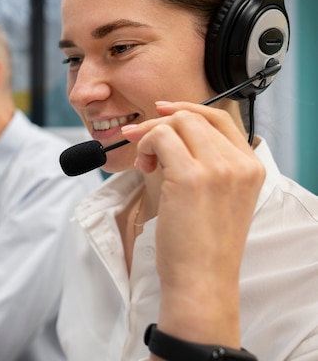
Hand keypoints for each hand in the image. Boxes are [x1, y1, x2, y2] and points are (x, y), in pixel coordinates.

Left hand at [122, 101, 264, 345]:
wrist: (202, 280)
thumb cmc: (203, 245)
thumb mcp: (220, 198)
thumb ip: (208, 164)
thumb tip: (170, 133)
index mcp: (251, 167)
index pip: (220, 118)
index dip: (187, 110)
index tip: (162, 113)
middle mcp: (239, 163)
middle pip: (194, 117)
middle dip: (160, 123)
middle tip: (140, 139)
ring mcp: (217, 168)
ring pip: (176, 123)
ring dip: (151, 136)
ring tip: (146, 163)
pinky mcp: (190, 176)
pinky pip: (161, 138)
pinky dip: (146, 145)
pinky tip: (145, 166)